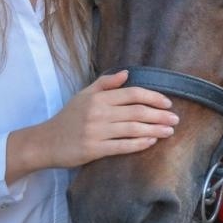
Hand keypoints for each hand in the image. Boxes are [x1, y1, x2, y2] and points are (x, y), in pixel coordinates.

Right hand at [8, 70, 176, 179]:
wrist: (46, 142)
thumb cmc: (68, 118)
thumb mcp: (83, 95)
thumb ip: (105, 84)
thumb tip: (126, 73)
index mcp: (98, 98)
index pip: (132, 94)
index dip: (153, 97)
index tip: (168, 103)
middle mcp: (98, 113)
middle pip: (137, 112)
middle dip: (159, 115)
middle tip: (176, 119)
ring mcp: (96, 131)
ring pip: (133, 129)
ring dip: (155, 130)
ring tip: (169, 131)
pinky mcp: (94, 149)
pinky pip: (122, 146)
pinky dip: (139, 144)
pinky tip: (151, 142)